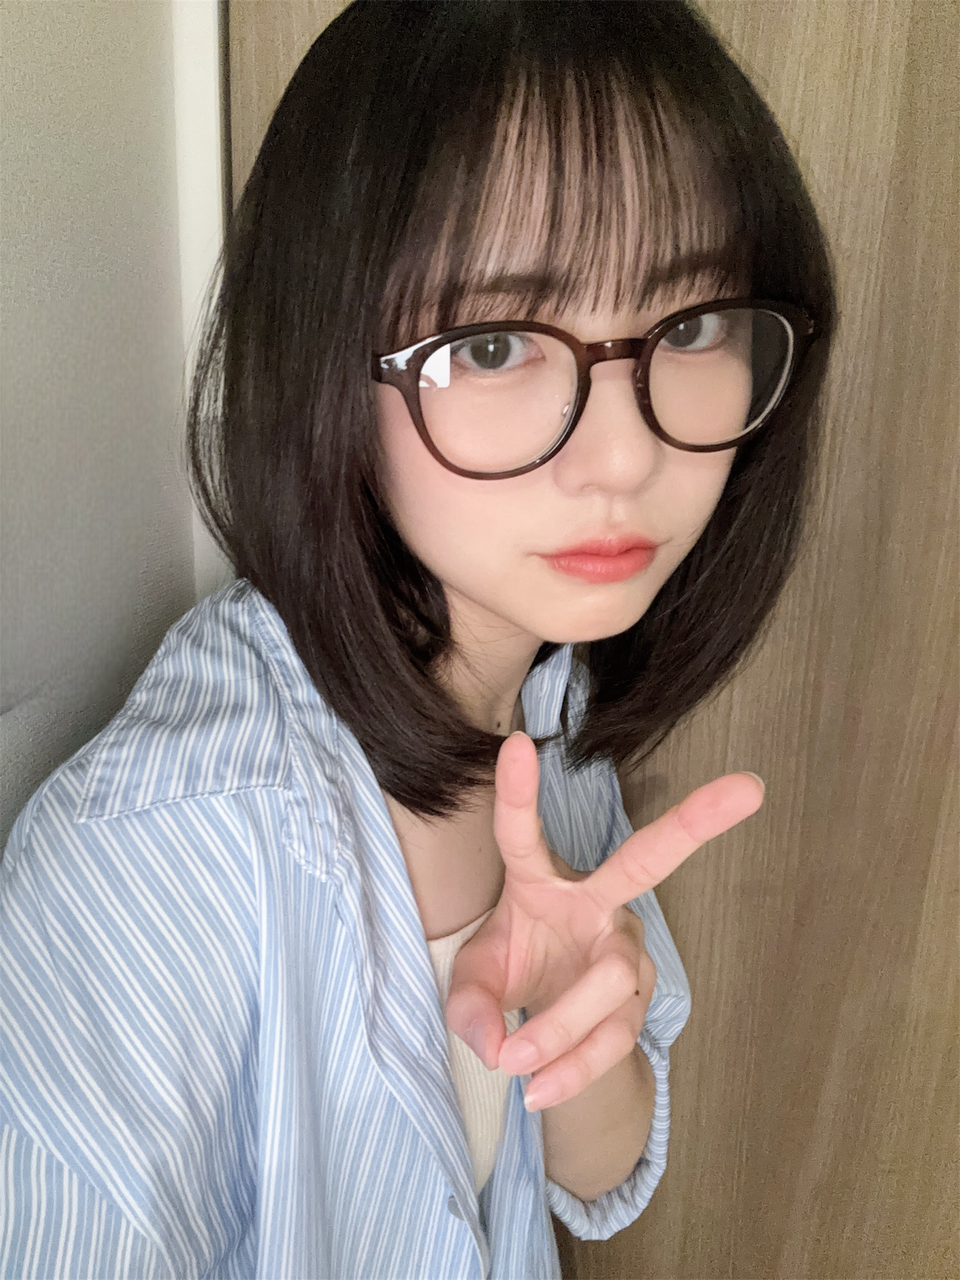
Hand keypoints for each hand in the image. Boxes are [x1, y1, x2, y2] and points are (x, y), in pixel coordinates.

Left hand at [445, 732, 763, 1110]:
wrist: (542, 1029)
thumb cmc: (510, 974)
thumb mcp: (472, 985)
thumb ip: (469, 1006)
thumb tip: (494, 1043)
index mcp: (540, 881)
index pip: (523, 834)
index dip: (517, 793)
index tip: (514, 745)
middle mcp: (596, 903)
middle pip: (648, 860)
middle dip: (696, 821)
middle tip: (748, 787)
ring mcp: (625, 950)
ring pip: (610, 982)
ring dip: (560, 1025)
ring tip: (514, 1062)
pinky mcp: (637, 1000)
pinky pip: (612, 1034)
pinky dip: (573, 1065)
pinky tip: (539, 1090)